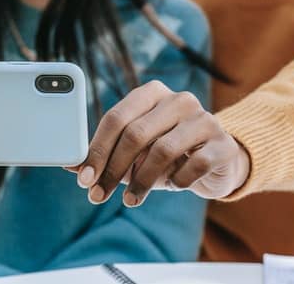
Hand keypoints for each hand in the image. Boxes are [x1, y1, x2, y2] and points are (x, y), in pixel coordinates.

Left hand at [72, 80, 250, 206]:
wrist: (217, 160)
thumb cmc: (168, 152)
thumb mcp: (135, 152)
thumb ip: (105, 154)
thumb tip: (71, 165)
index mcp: (152, 93)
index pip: (116, 117)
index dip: (97, 149)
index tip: (84, 178)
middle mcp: (179, 100)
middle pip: (136, 133)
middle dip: (113, 169)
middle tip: (99, 195)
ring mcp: (205, 118)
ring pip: (162, 150)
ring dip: (141, 181)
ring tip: (131, 199)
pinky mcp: (223, 143)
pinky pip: (193, 166)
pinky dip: (177, 181)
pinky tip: (173, 185)